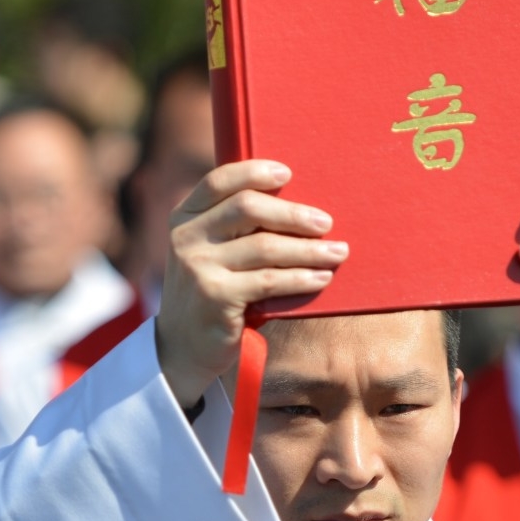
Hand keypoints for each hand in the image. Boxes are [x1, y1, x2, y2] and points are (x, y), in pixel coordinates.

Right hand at [156, 160, 348, 406]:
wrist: (181, 348)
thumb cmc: (211, 293)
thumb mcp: (209, 254)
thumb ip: (233, 228)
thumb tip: (297, 207)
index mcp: (184, 218)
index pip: (219, 182)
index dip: (254, 172)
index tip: (287, 173)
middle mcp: (186, 238)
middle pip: (247, 208)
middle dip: (293, 214)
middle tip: (325, 222)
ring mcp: (198, 267)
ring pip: (265, 247)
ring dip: (308, 249)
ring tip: (338, 252)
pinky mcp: (215, 297)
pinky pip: (269, 281)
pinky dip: (301, 278)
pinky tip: (321, 278)